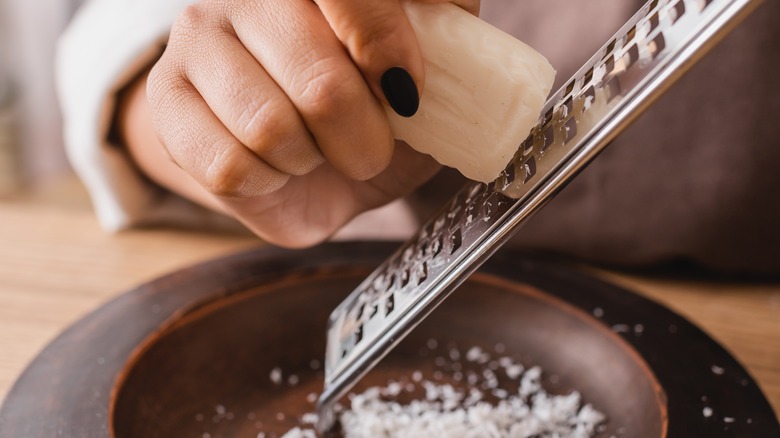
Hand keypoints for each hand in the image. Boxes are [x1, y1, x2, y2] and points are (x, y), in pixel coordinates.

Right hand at [121, 0, 478, 246]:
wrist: (294, 154)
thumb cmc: (362, 108)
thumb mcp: (419, 68)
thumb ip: (446, 39)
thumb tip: (470, 36)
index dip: (387, 48)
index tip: (407, 92)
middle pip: (319, 81)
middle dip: (363, 136)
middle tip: (371, 144)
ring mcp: (195, 44)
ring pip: (270, 127)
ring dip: (314, 159)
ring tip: (318, 150)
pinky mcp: (167, 105)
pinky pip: (229, 166)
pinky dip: (271, 182)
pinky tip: (277, 164)